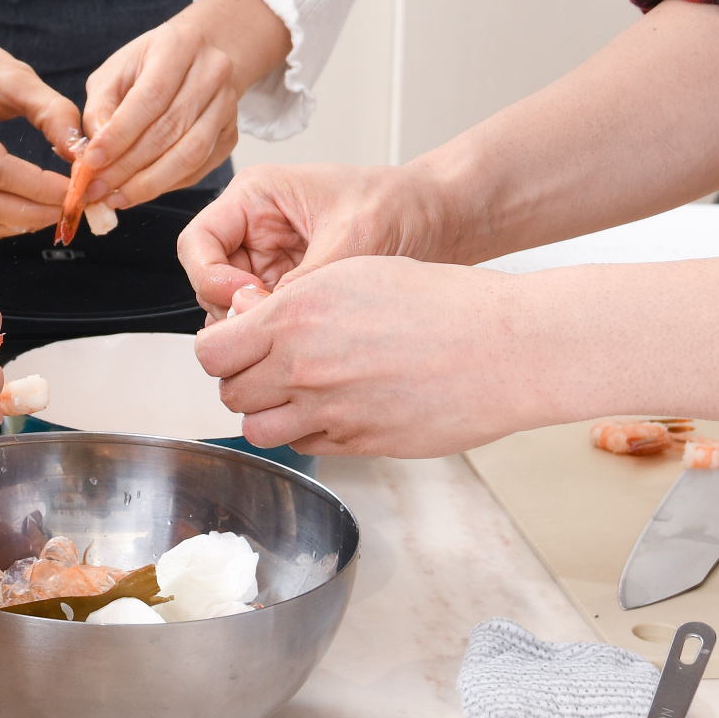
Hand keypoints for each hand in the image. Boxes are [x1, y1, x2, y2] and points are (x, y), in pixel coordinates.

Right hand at [0, 3, 78, 241]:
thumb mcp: (14, 75)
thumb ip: (52, 111)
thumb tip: (83, 156)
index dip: (38, 187)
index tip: (75, 189)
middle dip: (34, 212)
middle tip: (71, 206)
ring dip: (20, 224)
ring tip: (54, 210)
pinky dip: (2, 225)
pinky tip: (27, 210)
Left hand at [77, 0, 290, 212]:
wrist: (197, 57)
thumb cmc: (148, 64)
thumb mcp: (114, 72)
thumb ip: (100, 109)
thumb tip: (93, 155)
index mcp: (179, 46)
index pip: (150, 98)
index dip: (120, 134)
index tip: (91, 162)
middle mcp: (212, 73)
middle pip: (170, 130)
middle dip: (128, 166)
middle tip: (96, 188)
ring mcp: (227, 105)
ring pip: (190, 155)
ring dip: (148, 183)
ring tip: (115, 197)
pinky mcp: (231, 134)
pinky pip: (199, 169)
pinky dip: (166, 185)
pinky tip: (139, 191)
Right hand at [178, 157, 469, 306]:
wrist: (439, 217)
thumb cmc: (399, 203)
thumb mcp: (350, 239)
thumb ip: (305, 281)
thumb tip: (269, 322)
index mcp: (257, 196)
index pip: (198, 242)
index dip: (210, 278)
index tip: (245, 301)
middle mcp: (256, 228)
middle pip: (210, 281)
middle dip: (233, 310)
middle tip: (272, 328)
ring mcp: (272, 259)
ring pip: (235, 306)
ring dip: (257, 325)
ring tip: (296, 334)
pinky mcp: (292, 285)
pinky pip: (267, 317)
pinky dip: (279, 332)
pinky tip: (308, 338)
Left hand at [191, 256, 528, 458]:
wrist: (506, 347)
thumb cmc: (443, 301)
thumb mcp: (355, 272)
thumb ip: (294, 299)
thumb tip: (250, 318)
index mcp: (297, 315)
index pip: (212, 350)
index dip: (219, 348)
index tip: (234, 343)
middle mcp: (305, 367)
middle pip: (230, 392)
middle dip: (241, 380)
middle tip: (267, 366)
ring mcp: (332, 411)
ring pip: (260, 430)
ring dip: (268, 413)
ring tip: (297, 392)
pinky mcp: (361, 444)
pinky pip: (307, 445)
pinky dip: (309, 430)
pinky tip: (338, 406)